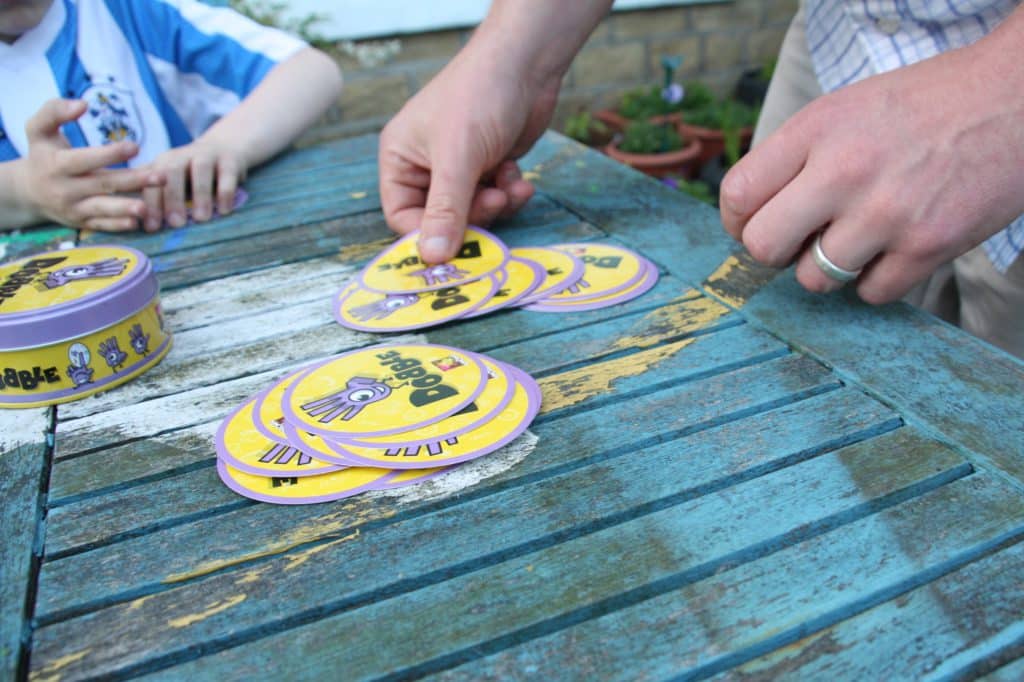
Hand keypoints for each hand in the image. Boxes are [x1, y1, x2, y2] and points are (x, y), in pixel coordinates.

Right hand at [18, 99, 164, 230]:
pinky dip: (117, 225)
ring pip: (102, 208)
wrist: (27, 191)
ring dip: (125, 209)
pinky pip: (101, 225)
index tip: (135, 146)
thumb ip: (54, 111)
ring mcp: (73, 208)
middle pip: (103, 184)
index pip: (85, 159)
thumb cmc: (42, 153)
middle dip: (133, 181)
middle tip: (161, 177)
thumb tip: (82, 105)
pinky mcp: (81, 223)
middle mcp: (65, 188)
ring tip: (147, 208)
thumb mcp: (38, 129)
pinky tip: (137, 222)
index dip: (109, 154)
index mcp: (56, 164)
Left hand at [141, 140, 246, 230]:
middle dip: (172, 198)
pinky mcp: (230, 159)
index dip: (151, 204)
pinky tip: (224, 210)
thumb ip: (153, 194)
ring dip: (200, 194)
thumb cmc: (192, 173)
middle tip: (176, 224)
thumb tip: (131, 221)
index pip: (151, 181)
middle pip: (172, 172)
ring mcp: (207, 155)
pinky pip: (227, 174)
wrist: (226, 147)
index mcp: (163, 162)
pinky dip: (225, 192)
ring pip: (200, 170)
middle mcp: (182, 156)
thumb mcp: (171, 178)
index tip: (152, 228)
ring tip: (201, 218)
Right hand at [378, 40, 547, 262]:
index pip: (402, 217)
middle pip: (441, 219)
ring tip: (510, 186)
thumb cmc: (479, 97)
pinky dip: (509, 192)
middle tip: (495, 203)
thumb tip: (432, 258)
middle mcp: (424, 165)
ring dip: (496, 205)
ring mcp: (458, 167)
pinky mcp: (487, 166)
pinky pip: (495, 198)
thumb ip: (446, 210)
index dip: (428, 235)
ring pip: (473, 212)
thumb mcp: (458, 158)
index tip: (458, 248)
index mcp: (400, 159)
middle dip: (473, 216)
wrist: (526, 64)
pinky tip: (519, 176)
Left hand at [719, 41, 1023, 303]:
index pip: (737, 194)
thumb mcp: (845, 111)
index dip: (737, 219)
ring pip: (813, 279)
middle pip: (762, 246)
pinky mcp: (929, 245)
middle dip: (774, 251)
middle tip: (798, 240)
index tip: (752, 223)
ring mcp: (887, 212)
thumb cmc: (923, 106)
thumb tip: (752, 218)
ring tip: (855, 238)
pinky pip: (870, 293)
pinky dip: (875, 280)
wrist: (1016, 97)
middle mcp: (844, 170)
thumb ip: (795, 158)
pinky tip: (892, 249)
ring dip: (827, 268)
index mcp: (816, 129)